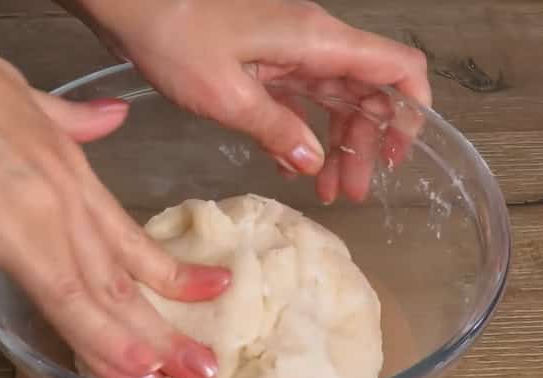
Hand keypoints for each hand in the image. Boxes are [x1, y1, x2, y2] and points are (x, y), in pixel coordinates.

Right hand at [0, 3, 229, 377]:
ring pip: (107, 298)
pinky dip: (102, 341)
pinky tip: (133, 369)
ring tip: (185, 375)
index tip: (211, 286)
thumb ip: (75, 118)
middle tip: (205, 363)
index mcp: (75, 175)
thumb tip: (110, 116)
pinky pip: (69, 302)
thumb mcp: (30, 99)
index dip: (173, 270)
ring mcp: (52, 221)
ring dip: (145, 346)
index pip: (132, 238)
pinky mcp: (17, 239)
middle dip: (169, 326)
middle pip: (128, 278)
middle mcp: (74, 203)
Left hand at [59, 0, 430, 203]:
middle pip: (365, 93)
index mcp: (317, 42)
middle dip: (365, 145)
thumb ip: (275, 129)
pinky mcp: (264, 60)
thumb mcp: (226, 93)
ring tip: (327, 191)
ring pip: (332, 100)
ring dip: (334, 144)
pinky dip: (300, 132)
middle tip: (352, 193)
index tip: (396, 154)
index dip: (411, 110)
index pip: (396, 67)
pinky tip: (290, 166)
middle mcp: (312, 43)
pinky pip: (297, 99)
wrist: (131, 2)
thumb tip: (313, 162)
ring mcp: (288, 50)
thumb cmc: (174, 35)